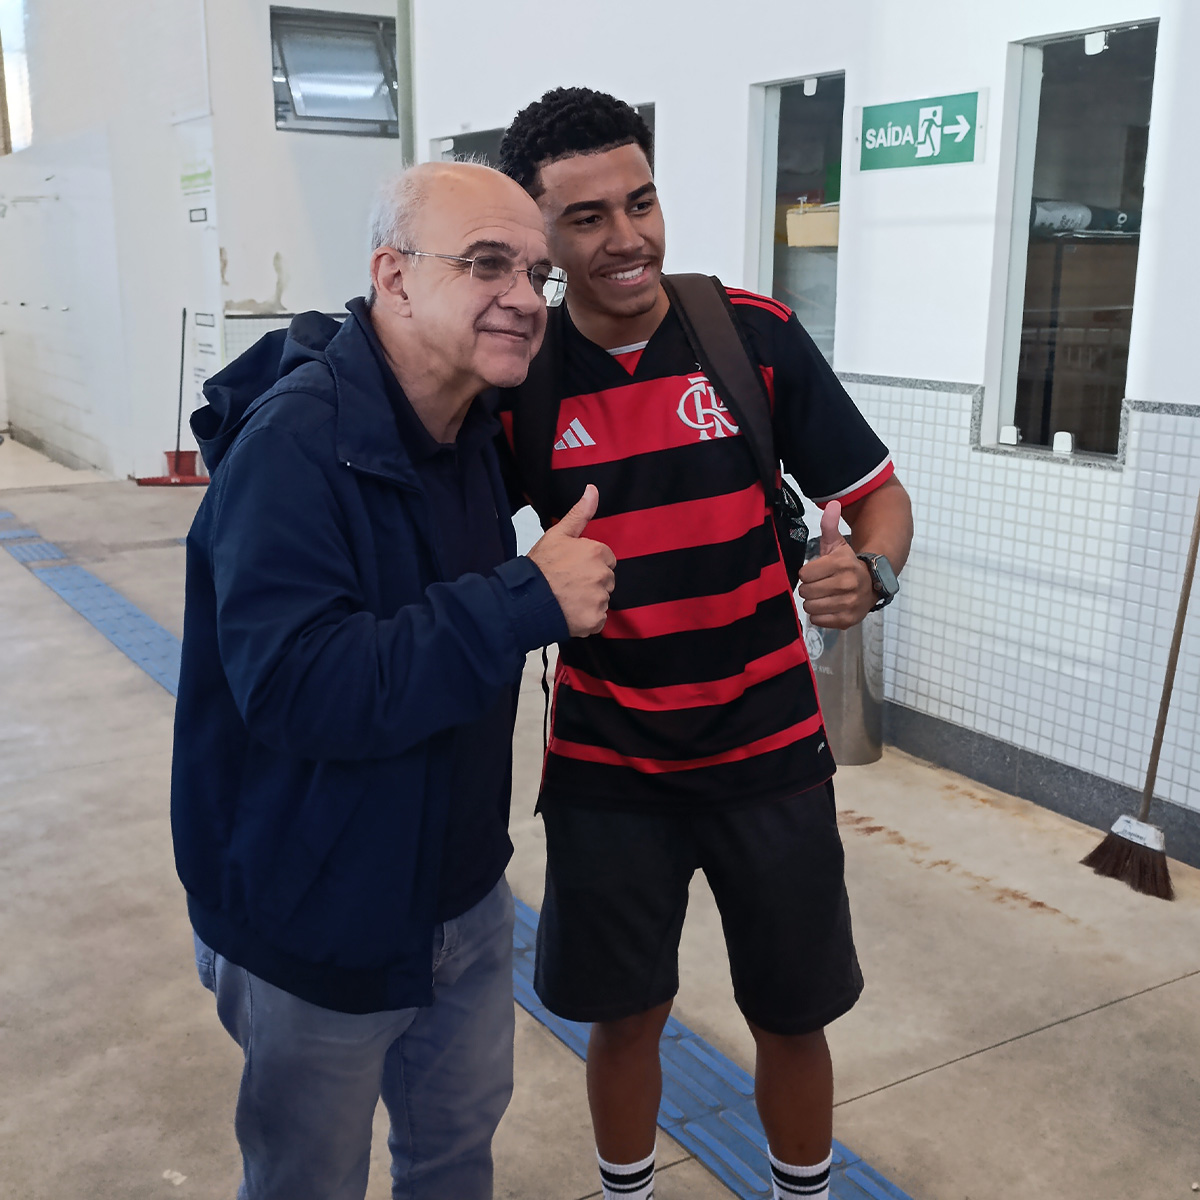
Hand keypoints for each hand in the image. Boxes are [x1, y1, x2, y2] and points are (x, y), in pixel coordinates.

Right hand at [527, 485, 616, 636]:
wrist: (524, 599)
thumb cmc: (539, 567)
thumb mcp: (557, 534)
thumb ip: (579, 514)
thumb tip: (592, 490)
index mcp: (596, 552)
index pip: (606, 558)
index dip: (589, 563)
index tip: (573, 568)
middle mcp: (602, 575)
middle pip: (606, 580)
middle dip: (592, 582)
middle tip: (568, 585)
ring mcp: (600, 599)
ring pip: (602, 600)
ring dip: (589, 602)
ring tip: (567, 600)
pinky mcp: (595, 620)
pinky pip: (598, 620)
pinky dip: (587, 619)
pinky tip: (570, 614)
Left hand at [796, 501, 875, 628]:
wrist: (872, 584)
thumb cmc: (847, 564)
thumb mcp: (838, 544)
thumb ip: (830, 525)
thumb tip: (832, 504)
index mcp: (841, 564)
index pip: (804, 574)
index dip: (807, 573)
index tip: (816, 572)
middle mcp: (847, 584)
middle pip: (806, 592)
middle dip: (809, 588)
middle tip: (819, 584)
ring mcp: (849, 603)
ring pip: (810, 607)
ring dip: (813, 602)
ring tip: (823, 595)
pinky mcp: (848, 619)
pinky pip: (818, 621)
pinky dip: (819, 615)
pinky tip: (828, 606)